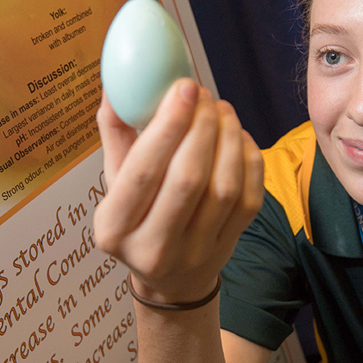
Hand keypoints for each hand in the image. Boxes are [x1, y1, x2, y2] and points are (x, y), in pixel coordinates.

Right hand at [93, 79, 263, 303]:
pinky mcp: (228, 248)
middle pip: (187, 179)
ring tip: (221, 110)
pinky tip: (237, 136)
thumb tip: (114, 83)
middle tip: (204, 95)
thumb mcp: (114, 180)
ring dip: (227, 138)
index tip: (182, 88)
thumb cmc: (137, 215)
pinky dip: (248, 159)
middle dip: (201, 127)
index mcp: (113, 228)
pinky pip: (248, 198)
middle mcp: (152, 247)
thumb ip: (115, 132)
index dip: (167, 127)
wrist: (170, 278)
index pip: (143, 172)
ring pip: (223, 188)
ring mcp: (194, 253)